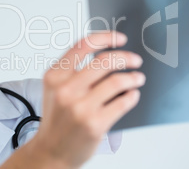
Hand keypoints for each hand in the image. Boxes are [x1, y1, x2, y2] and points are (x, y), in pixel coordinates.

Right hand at [32, 31, 144, 167]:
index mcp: (55, 76)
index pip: (83, 45)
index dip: (105, 38)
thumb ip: (74, 71)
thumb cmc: (57, 119)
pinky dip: (131, 96)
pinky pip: (122, 103)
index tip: (119, 39)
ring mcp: (80, 107)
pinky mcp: (95, 124)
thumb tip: (108, 55)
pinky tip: (132, 95)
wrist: (51, 151)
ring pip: (117, 81)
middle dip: (126, 57)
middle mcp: (65, 89)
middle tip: (135, 59)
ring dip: (133, 77)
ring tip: (137, 79)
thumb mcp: (55, 89)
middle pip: (104, 61)